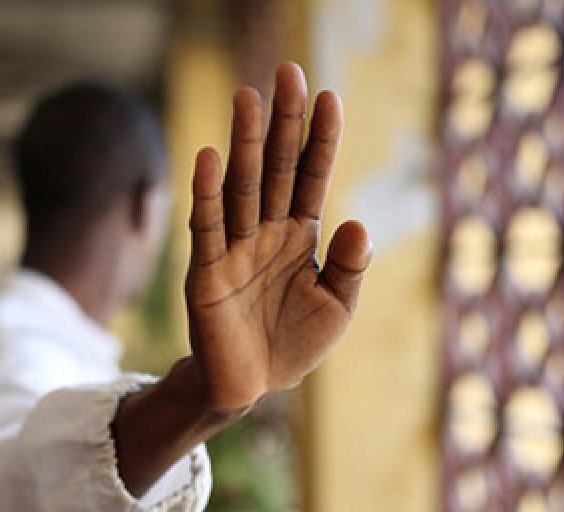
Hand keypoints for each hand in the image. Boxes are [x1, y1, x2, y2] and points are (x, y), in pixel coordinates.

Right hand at [186, 62, 371, 411]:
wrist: (249, 388)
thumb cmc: (293, 344)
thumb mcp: (336, 307)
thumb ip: (350, 267)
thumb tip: (357, 222)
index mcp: (300, 236)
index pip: (312, 176)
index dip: (320, 138)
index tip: (329, 95)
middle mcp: (266, 232)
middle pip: (275, 167)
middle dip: (282, 122)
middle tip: (286, 71)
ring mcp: (234, 249)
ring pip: (241, 187)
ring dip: (244, 143)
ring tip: (247, 97)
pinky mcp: (206, 273)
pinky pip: (207, 228)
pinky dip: (206, 194)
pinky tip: (208, 157)